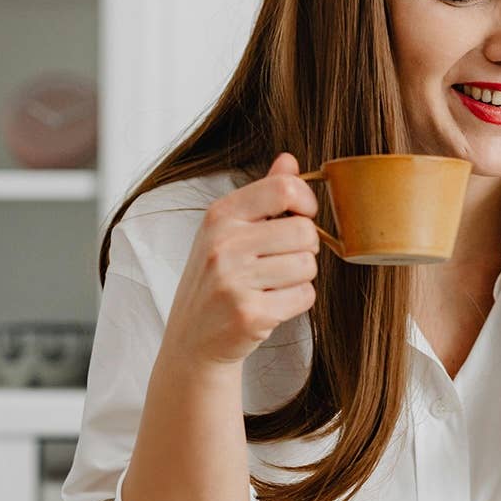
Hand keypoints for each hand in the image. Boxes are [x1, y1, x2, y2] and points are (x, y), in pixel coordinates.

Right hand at [161, 153, 320, 366]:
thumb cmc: (217, 280)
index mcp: (220, 215)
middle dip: (305, 248)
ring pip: (308, 265)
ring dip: (300, 278)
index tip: (302, 217)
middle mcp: (224, 244)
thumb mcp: (229, 231)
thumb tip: (290, 161)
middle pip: (304, 231)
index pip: (284, 189)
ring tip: (273, 286)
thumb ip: (263, 196)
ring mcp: (235, 280)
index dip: (307, 203)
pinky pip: (304, 297)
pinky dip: (297, 302)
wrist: (193, 339)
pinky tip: (272, 305)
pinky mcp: (250, 314)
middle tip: (284, 261)